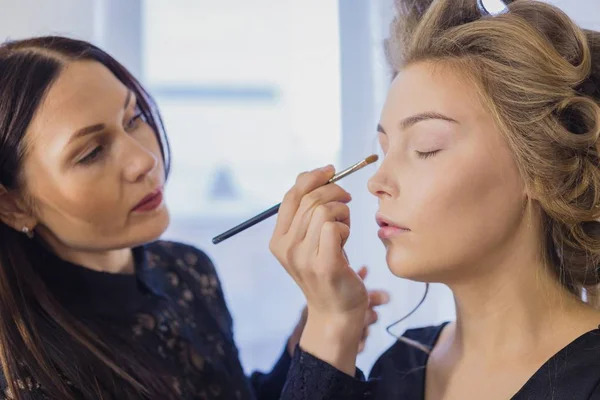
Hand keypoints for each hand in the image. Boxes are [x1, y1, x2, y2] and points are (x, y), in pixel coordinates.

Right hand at [270, 166, 371, 373]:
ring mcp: (303, 257)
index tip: (331, 170)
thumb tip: (320, 175)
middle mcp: (285, 248)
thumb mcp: (310, 240)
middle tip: (347, 200)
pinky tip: (346, 238)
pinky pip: (335, 227)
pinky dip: (346, 226)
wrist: (336, 312)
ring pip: (324, 211)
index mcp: (278, 240)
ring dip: (342, 212)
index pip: (291, 195)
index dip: (312, 177)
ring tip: (345, 227)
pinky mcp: (324, 264)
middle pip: (310, 199)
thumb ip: (308, 212)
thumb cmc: (328, 270)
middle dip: (334, 192)